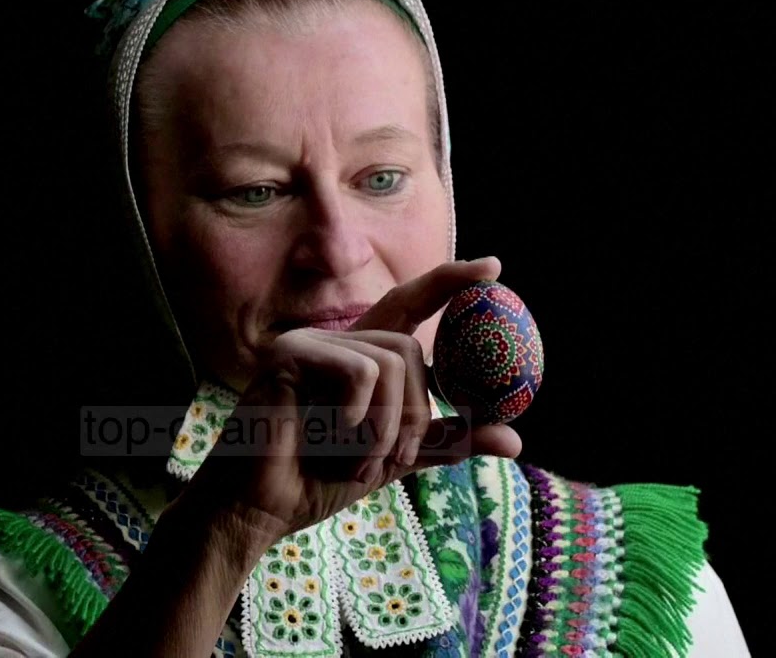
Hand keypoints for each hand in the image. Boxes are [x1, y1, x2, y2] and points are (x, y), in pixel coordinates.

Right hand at [180, 257, 521, 547]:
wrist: (260, 507)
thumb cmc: (317, 479)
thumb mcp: (395, 458)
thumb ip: (446, 442)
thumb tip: (514, 441)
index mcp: (360, 357)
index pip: (410, 304)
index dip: (451, 282)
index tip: (494, 268)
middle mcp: (336, 341)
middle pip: (409, 349)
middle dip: (415, 414)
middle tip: (397, 460)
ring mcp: (310, 342)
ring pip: (388, 364)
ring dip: (387, 429)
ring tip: (358, 463)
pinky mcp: (290, 354)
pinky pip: (359, 372)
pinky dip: (359, 417)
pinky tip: (331, 440)